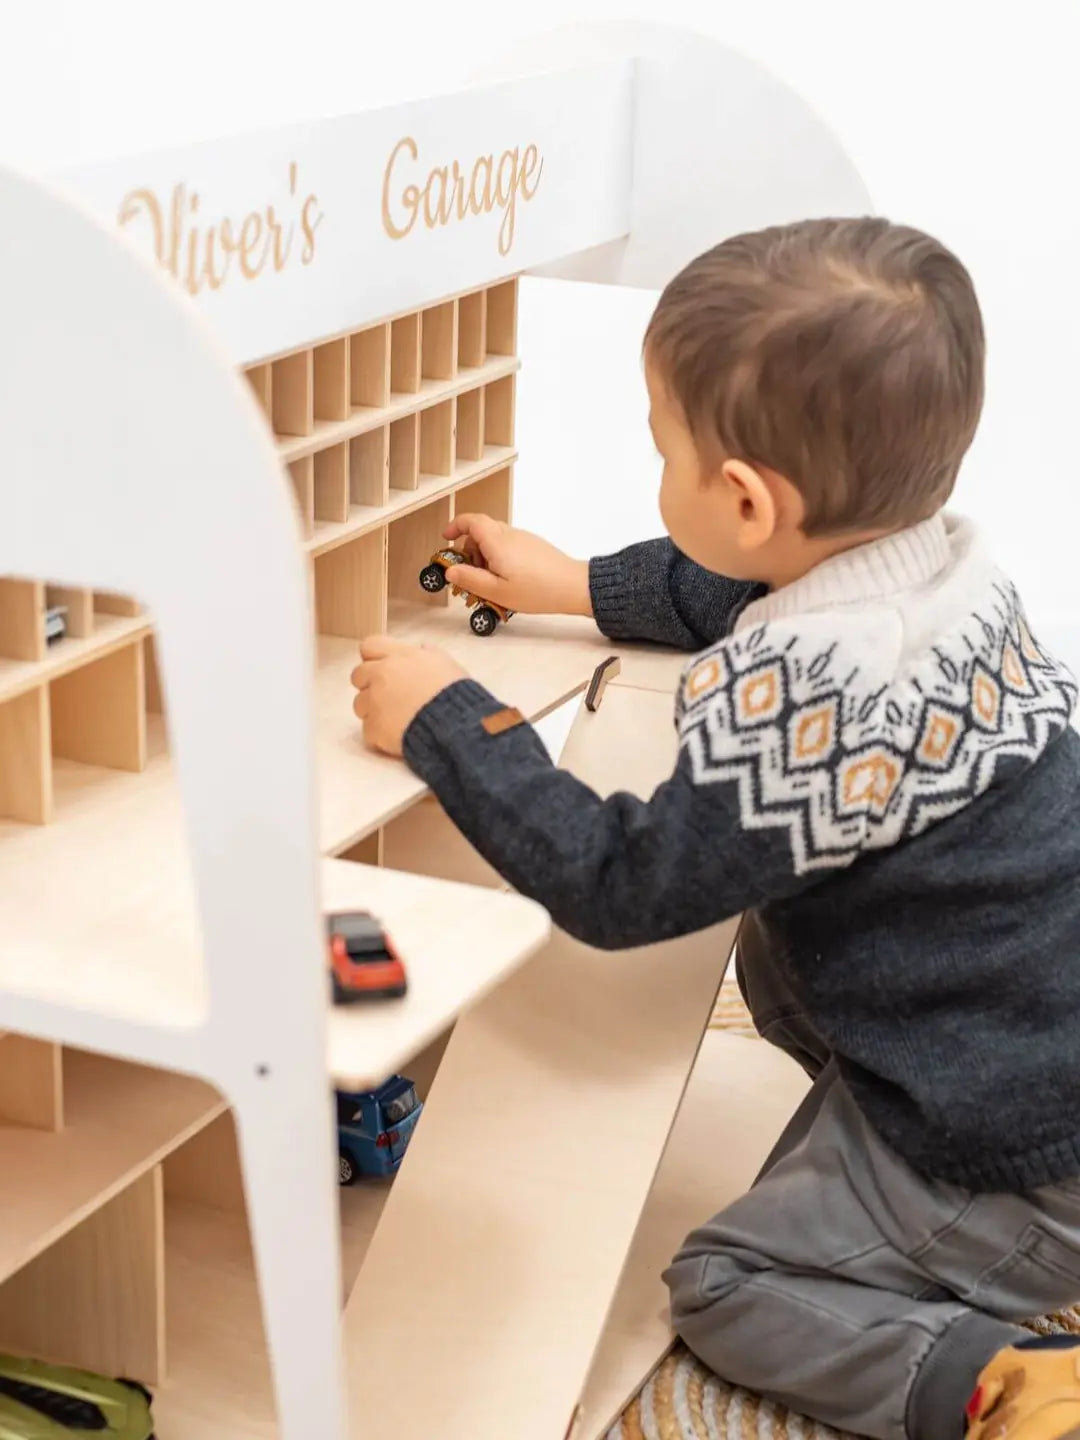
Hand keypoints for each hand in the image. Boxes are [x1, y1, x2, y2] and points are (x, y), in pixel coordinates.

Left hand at [351, 635, 466, 756]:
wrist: (455, 726)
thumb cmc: (455, 695)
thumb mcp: (446, 664)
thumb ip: (428, 654)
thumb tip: (422, 649)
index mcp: (399, 656)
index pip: (369, 645)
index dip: (374, 657)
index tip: (383, 667)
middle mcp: (382, 674)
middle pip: (358, 675)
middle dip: (370, 685)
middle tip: (390, 696)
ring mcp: (375, 701)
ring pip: (359, 704)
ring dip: (373, 710)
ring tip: (397, 718)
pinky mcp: (374, 727)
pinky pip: (368, 730)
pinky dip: (380, 734)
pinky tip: (398, 734)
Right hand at [442, 513, 592, 617]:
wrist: (573, 586)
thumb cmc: (538, 590)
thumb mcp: (497, 591)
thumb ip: (470, 579)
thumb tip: (450, 570)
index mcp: (497, 542)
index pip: (471, 521)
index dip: (455, 526)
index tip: (446, 538)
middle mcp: (510, 535)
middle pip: (481, 532)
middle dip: (469, 551)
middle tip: (469, 575)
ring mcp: (523, 539)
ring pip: (495, 540)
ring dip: (485, 557)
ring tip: (490, 583)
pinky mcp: (532, 546)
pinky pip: (508, 546)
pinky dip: (499, 558)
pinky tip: (506, 581)